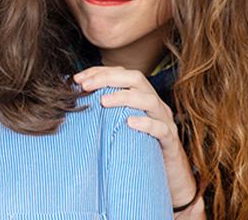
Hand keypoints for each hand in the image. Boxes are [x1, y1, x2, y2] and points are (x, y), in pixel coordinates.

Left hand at [75, 66, 198, 208]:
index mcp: (142, 96)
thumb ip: (106, 112)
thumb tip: (76, 100)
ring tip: (103, 101)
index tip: (77, 79)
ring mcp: (165, 121)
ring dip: (124, 97)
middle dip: (108, 78)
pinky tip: (129, 123)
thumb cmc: (140, 147)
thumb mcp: (120, 125)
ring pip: (149, 100)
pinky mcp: (170, 141)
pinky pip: (161, 129)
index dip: (99, 72)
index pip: (122, 74)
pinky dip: (145, 124)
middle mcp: (154, 104)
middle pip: (136, 79)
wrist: (170, 175)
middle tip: (86, 86)